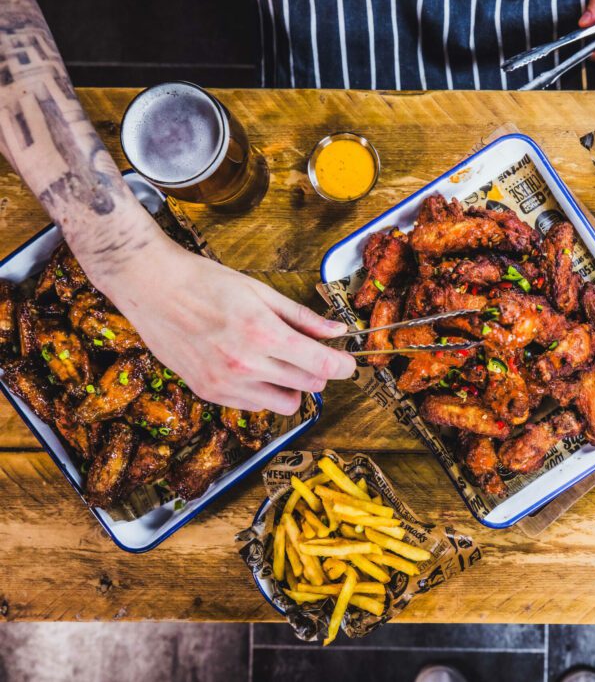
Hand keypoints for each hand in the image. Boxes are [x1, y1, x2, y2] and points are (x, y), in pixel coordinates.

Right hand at [90, 214, 353, 415]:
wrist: (152, 287)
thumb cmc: (206, 283)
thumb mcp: (261, 292)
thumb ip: (303, 318)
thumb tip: (337, 331)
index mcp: (264, 334)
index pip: (321, 365)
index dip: (343, 366)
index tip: (349, 363)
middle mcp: (246, 364)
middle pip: (308, 385)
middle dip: (318, 370)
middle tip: (311, 352)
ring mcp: (226, 383)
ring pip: (285, 403)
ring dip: (293, 386)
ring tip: (281, 361)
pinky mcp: (209, 392)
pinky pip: (255, 405)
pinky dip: (265, 391)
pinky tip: (256, 369)